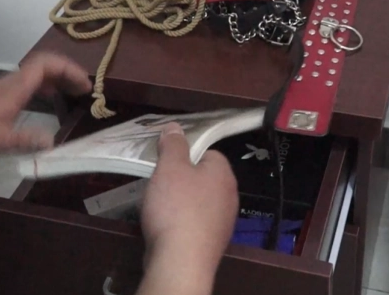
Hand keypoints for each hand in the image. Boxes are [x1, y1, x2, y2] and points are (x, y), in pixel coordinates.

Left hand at [0, 53, 91, 156]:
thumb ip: (24, 140)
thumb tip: (55, 142)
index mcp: (14, 88)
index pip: (47, 64)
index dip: (69, 69)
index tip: (86, 84)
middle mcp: (10, 82)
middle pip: (44, 68)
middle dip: (68, 75)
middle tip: (85, 91)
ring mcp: (1, 87)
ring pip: (35, 76)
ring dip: (56, 82)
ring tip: (72, 96)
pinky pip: (26, 85)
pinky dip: (42, 89)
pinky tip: (45, 103)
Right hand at [139, 123, 238, 294]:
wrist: (181, 261)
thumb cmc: (176, 207)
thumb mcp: (170, 168)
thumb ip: (173, 145)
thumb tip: (175, 127)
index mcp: (223, 174)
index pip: (209, 153)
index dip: (186, 154)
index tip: (167, 161)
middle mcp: (229, 196)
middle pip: (203, 178)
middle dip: (182, 179)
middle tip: (160, 181)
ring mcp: (223, 222)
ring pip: (199, 202)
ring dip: (180, 202)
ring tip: (159, 205)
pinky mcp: (212, 242)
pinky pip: (195, 223)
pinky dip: (181, 222)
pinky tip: (165, 226)